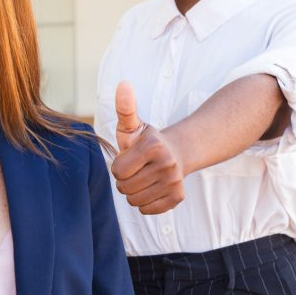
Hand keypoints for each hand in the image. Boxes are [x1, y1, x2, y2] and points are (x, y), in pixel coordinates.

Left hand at [110, 81, 185, 214]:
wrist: (176, 152)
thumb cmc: (146, 140)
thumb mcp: (132, 125)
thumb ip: (124, 108)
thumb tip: (122, 84)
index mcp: (153, 146)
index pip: (117, 171)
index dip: (119, 166)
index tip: (129, 158)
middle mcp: (167, 164)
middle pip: (125, 188)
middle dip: (125, 180)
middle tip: (136, 169)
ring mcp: (174, 182)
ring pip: (135, 201)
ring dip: (134, 192)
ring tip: (143, 177)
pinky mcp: (178, 197)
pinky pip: (147, 210)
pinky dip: (145, 203)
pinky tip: (152, 187)